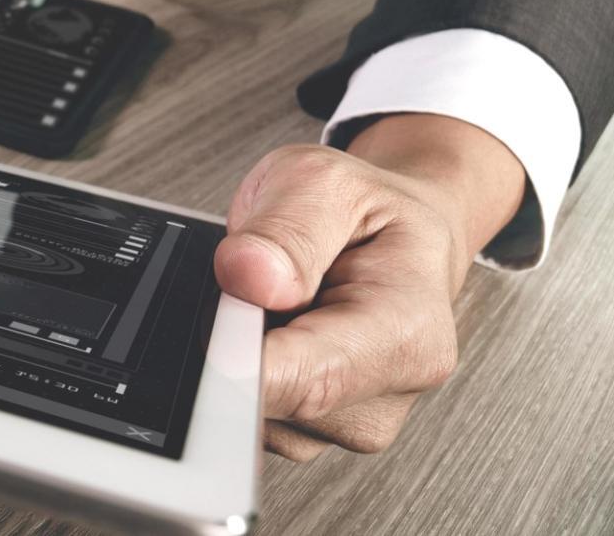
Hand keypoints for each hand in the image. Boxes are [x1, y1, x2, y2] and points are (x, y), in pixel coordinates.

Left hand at [214, 114, 525, 459]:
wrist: (395, 236)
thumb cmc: (367, 211)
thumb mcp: (323, 181)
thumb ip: (284, 228)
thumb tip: (246, 277)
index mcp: (406, 330)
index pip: (306, 381)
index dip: (237, 366)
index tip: (206, 342)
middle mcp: (386, 391)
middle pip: (266, 400)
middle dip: (232, 342)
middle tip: (251, 285)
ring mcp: (348, 421)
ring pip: (247, 412)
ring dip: (235, 355)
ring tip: (272, 303)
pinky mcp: (313, 431)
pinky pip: (245, 414)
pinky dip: (238, 371)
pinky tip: (266, 332)